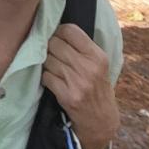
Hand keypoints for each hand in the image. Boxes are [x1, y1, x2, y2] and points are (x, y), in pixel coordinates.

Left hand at [42, 24, 119, 148]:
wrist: (101, 121)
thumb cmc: (97, 88)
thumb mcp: (99, 66)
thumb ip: (82, 48)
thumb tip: (56, 27)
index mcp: (98, 56)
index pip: (70, 31)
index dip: (59, 32)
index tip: (58, 38)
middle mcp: (89, 67)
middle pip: (55, 44)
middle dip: (50, 48)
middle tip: (53, 55)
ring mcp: (78, 82)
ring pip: (48, 60)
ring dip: (47, 64)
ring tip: (55, 69)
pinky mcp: (68, 96)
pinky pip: (46, 77)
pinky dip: (46, 78)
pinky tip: (54, 82)